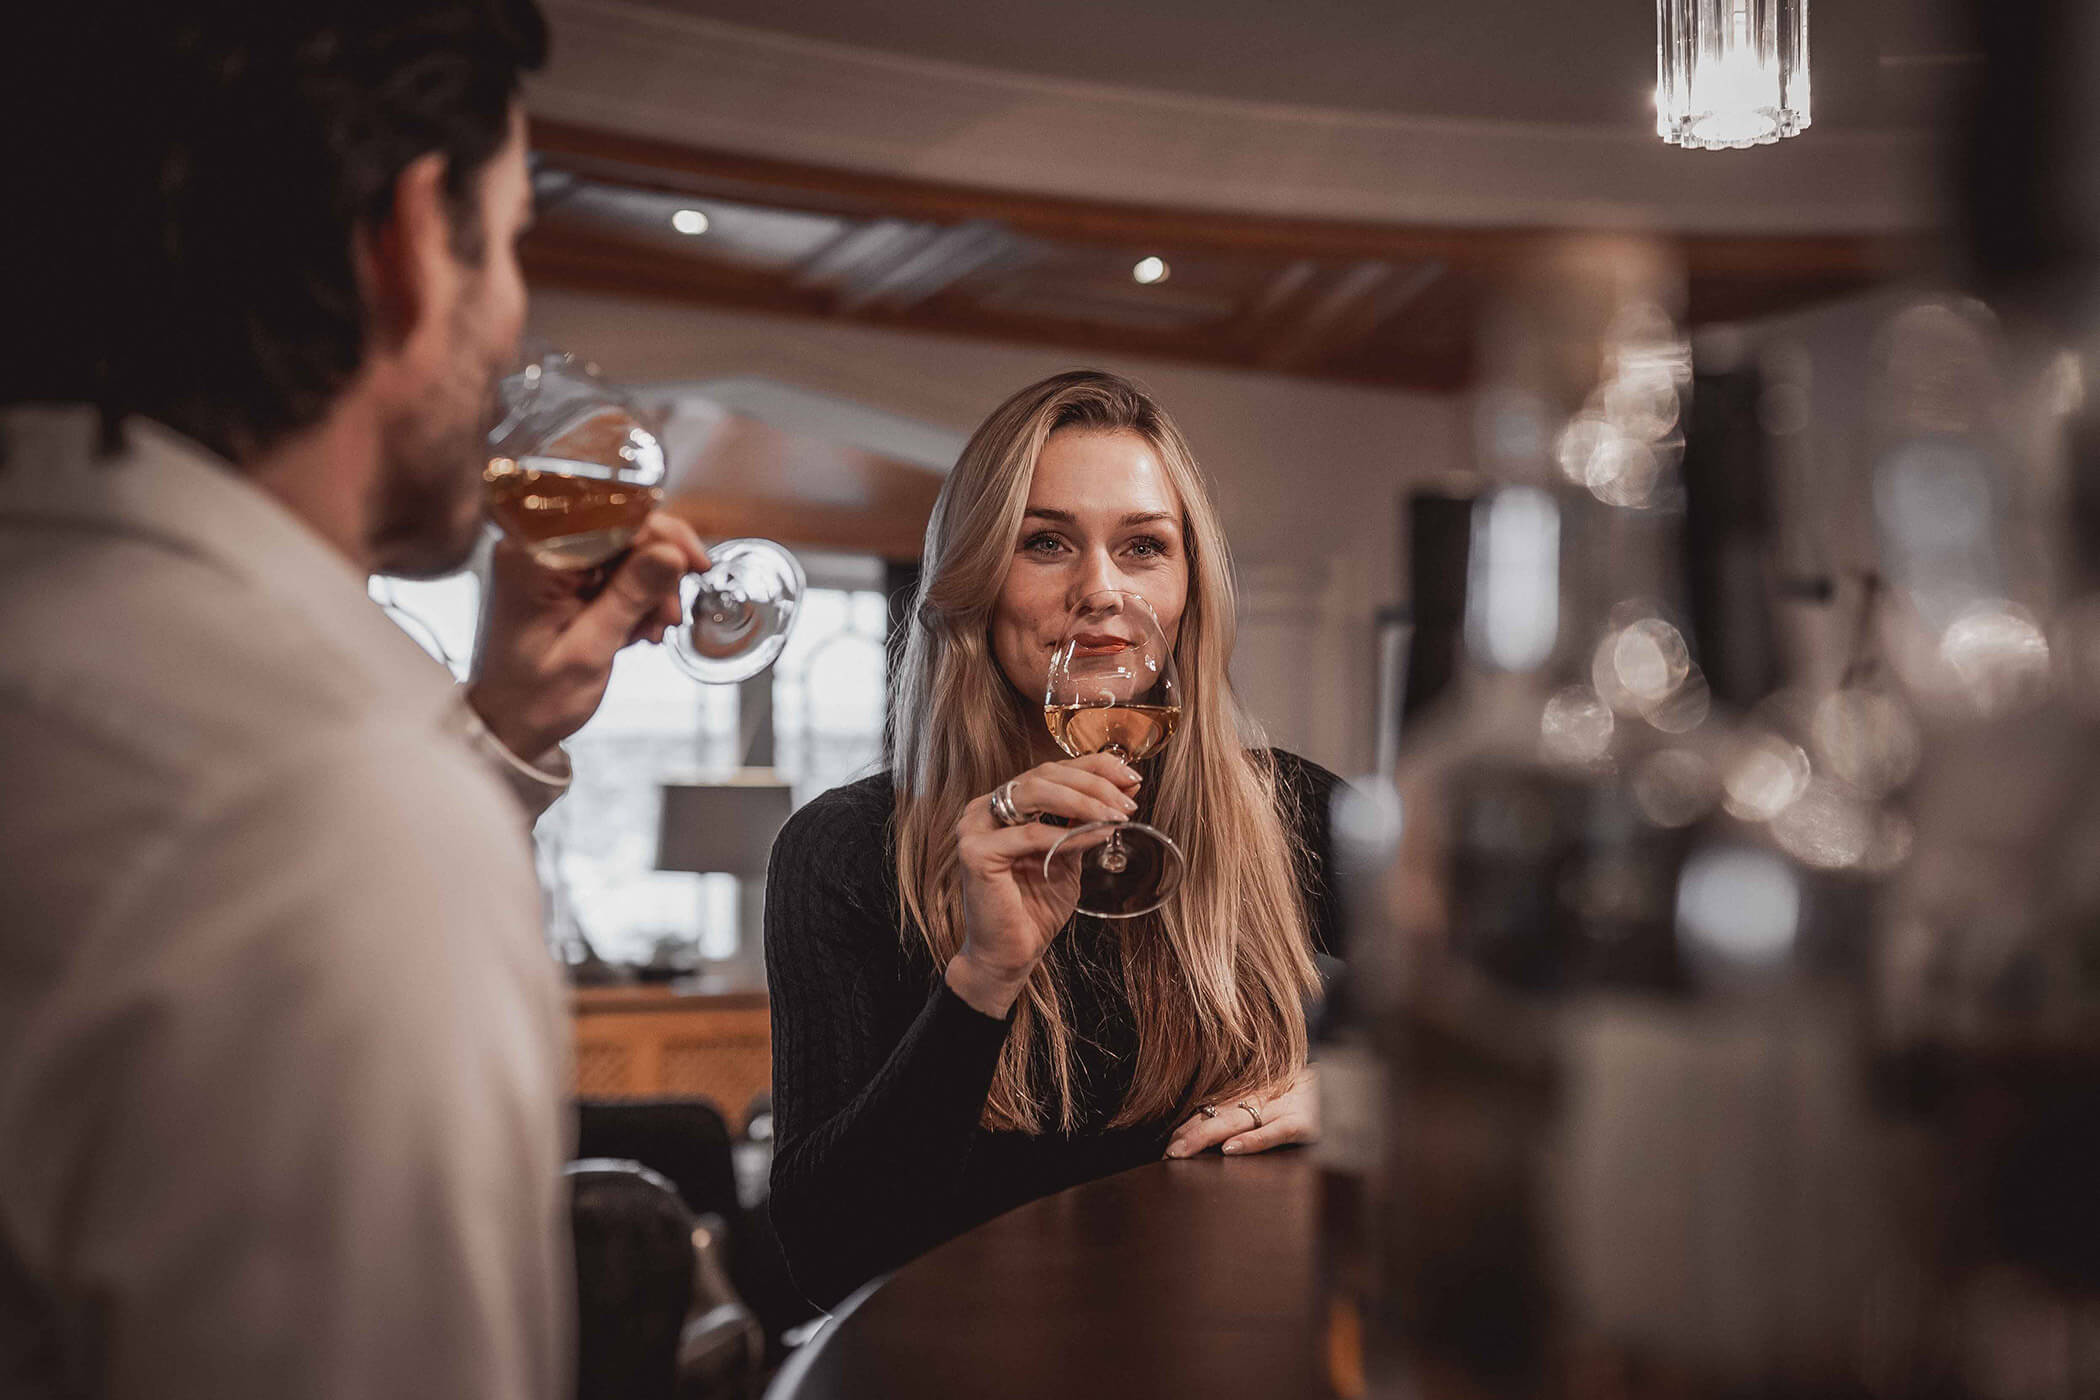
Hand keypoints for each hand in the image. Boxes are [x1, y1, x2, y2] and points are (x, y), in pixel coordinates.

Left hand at [465, 512, 709, 759]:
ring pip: (623, 550)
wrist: (505, 724)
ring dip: (649, 587)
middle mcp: (535, 548)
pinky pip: (611, 569)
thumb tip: (670, 552)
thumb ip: (629, 597)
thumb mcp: (589, 651)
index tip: (694, 564)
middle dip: (656, 569)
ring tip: (652, 630)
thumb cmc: (532, 699)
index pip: (609, 518)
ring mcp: (547, 562)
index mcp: (532, 559)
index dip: (660, 536)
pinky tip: (637, 627)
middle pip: (619, 530)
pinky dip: (634, 596)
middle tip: (669, 614)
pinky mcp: (559, 577)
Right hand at [943, 754, 1141, 1017]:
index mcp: (1004, 804)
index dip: (1093, 767)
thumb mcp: (1067, 855)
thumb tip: (1120, 795)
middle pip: (1044, 775)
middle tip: (1128, 801)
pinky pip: (1031, 835)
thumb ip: (1081, 824)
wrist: (1011, 953)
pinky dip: (1069, 834)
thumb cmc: (1035, 907)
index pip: (1051, 770)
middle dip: (1094, 783)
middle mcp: (984, 808)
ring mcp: (975, 828)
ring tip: (1118, 815)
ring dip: (1084, 801)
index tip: (1131, 776)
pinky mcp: (976, 853)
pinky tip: (1100, 835)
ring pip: (1036, 793)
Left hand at [1164, 1066, 1318, 1157]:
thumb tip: (1227, 1132)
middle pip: (1220, 1116)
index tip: (1169, 1141)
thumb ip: (1259, 1110)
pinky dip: (1252, 1141)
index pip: (1217, 1109)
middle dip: (1190, 1134)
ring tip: (1183, 1150)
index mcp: (1260, 1095)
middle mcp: (1267, 1100)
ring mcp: (1284, 1109)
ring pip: (1237, 1122)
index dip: (1191, 1124)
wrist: (1359, 1083)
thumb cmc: (1322, 1095)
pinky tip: (1230, 1150)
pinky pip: (1274, 1133)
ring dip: (1206, 1137)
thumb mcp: (1286, 1098)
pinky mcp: (1304, 1123)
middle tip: (1168, 1152)